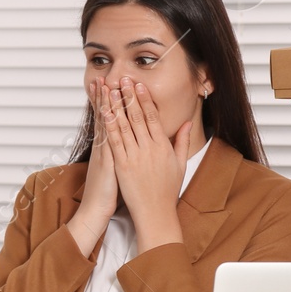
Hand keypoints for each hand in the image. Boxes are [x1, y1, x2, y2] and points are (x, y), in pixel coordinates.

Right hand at [67, 78, 119, 254]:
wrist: (95, 210)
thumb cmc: (107, 193)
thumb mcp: (114, 170)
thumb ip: (118, 155)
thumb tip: (123, 146)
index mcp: (107, 149)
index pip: (108, 120)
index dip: (107, 103)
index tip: (107, 86)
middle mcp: (103, 147)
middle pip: (104, 117)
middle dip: (103, 97)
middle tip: (100, 77)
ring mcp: (103, 153)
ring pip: (104, 124)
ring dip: (103, 104)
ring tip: (102, 86)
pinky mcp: (106, 161)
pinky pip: (106, 139)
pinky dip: (106, 125)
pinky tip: (106, 112)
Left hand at [100, 76, 189, 250]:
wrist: (156, 213)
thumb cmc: (167, 191)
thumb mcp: (179, 164)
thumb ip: (182, 141)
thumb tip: (186, 123)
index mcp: (163, 147)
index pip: (152, 117)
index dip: (145, 99)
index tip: (139, 85)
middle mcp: (149, 149)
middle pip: (137, 116)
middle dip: (129, 96)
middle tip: (124, 79)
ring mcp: (134, 157)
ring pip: (124, 125)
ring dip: (117, 105)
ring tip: (111, 89)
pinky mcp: (122, 166)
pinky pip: (114, 142)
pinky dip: (109, 126)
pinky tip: (105, 113)